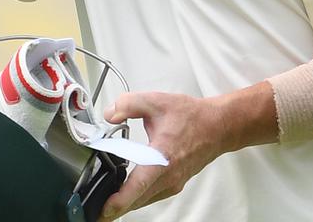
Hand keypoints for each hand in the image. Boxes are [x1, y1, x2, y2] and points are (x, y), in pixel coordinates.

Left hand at [98, 91, 233, 219]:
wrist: (218, 126)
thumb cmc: (192, 116)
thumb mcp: (156, 101)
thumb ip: (128, 104)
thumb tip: (109, 114)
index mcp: (163, 157)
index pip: (138, 185)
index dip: (120, 200)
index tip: (105, 209)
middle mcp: (169, 176)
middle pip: (137, 200)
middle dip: (115, 209)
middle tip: (95, 212)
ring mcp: (173, 183)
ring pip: (143, 201)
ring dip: (125, 205)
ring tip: (106, 206)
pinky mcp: (175, 184)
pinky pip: (151, 197)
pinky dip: (136, 198)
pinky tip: (126, 194)